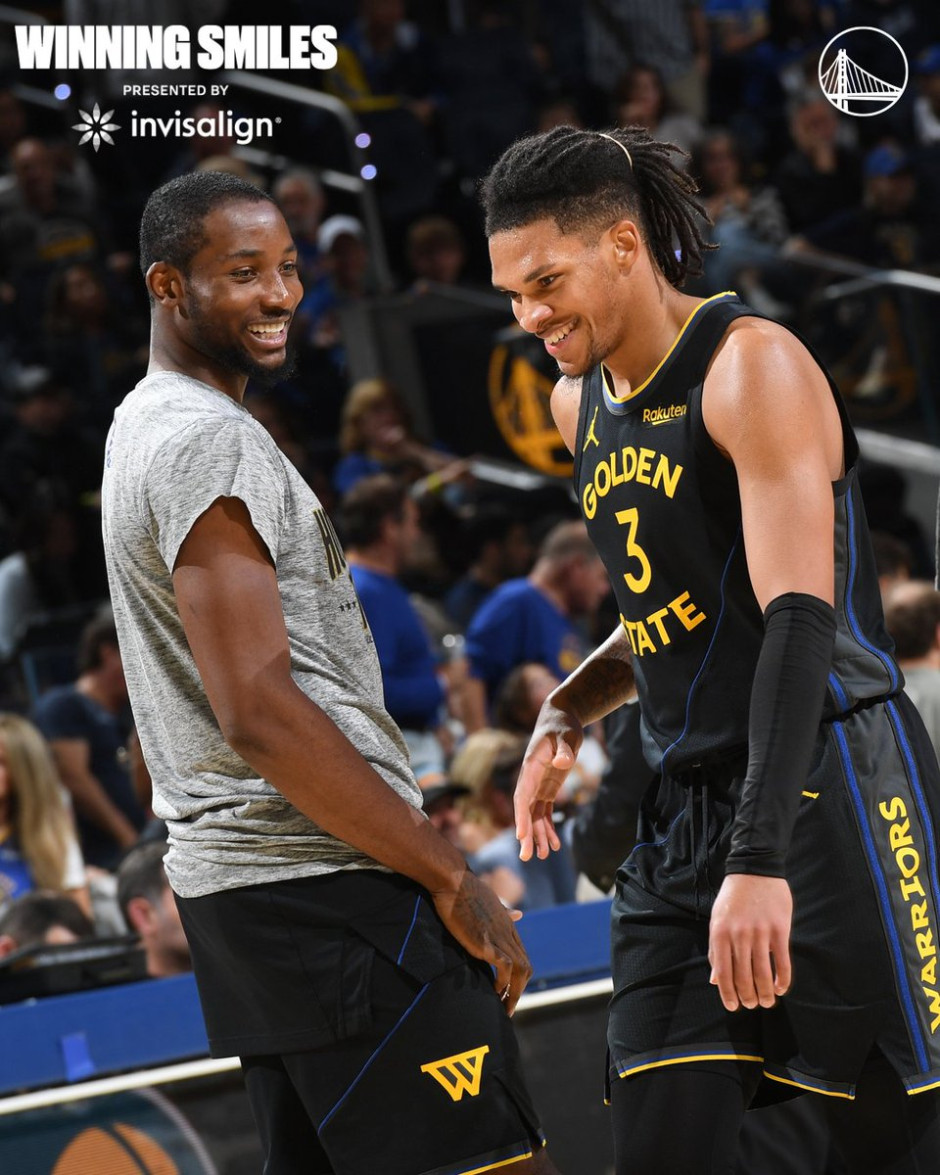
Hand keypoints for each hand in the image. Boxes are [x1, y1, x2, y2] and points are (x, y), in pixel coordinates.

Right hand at [430, 870, 531, 1013]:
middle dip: (519, 991)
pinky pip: (504, 967)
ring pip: (519, 970)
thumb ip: (505, 911)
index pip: (522, 956)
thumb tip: (519, 914)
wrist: (453, 880)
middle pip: (525, 968)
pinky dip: (503, 982)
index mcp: (508, 926)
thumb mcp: (492, 900)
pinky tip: (494, 990)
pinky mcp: (485, 942)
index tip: (510, 992)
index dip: (518, 977)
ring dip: (514, 993)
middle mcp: (507, 933)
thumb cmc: (466, 888)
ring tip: (504, 1008)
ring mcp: (497, 938)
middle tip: (508, 1008)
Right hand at [515, 700, 582, 861]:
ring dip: (538, 835)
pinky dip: (548, 827)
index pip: (522, 796)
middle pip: (525, 811)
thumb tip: (563, 763)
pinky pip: (544, 811)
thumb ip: (564, 750)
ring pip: (534, 815)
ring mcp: (538, 785)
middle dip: (526, 834)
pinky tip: (554, 844)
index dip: (520, 816)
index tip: (522, 835)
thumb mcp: (566, 735)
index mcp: (530, 768)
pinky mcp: (547, 787)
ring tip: (546, 855)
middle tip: (527, 857)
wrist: (561, 718)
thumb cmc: (562, 725)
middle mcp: (530, 779)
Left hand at [708, 873, 791, 1010]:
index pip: (723, 973)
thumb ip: (716, 950)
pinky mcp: (780, 929)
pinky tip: (782, 988)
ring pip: (763, 973)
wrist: (755, 869)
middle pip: (744, 976)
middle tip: (753, 1005)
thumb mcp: (717, 919)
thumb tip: (715, 979)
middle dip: (748, 997)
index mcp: (720, 933)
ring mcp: (760, 933)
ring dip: (766, 993)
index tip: (734, 1007)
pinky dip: (783, 979)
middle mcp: (739, 935)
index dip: (727, 994)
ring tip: (768, 1002)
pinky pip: (782, 961)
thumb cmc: (733, 897)